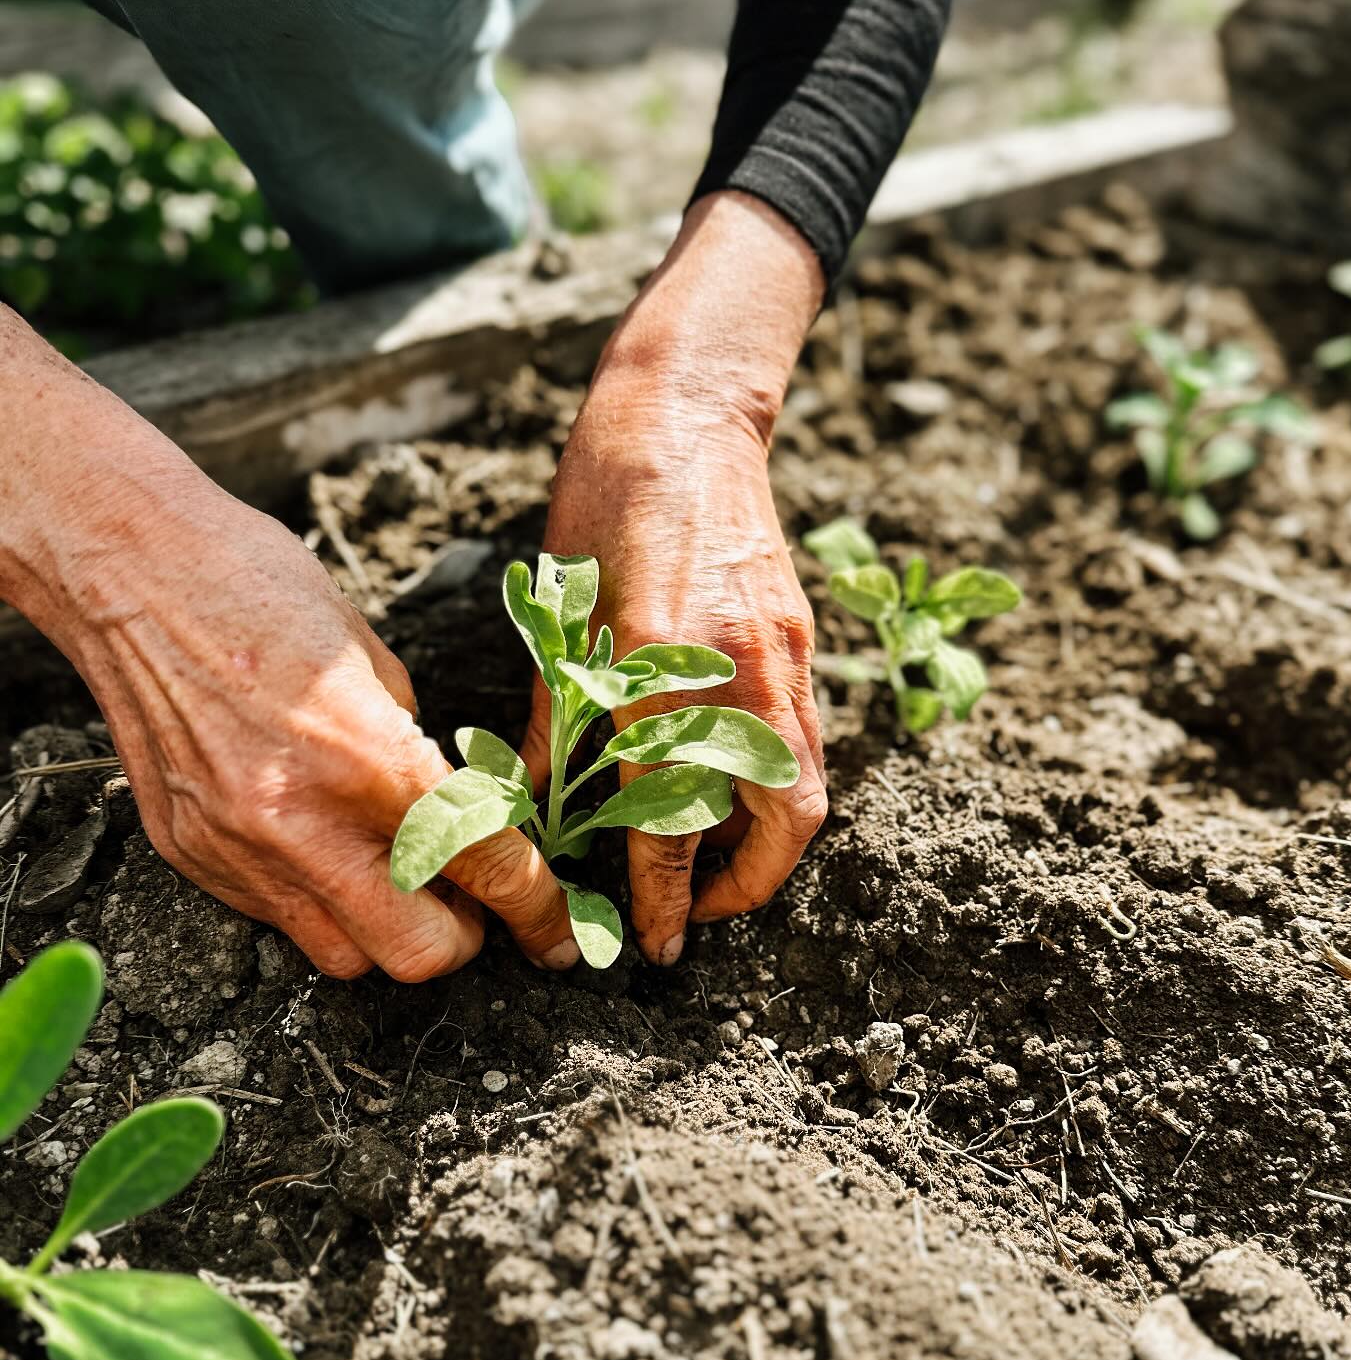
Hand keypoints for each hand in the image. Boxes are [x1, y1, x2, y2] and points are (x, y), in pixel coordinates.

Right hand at [0, 320, 577, 979]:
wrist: (129, 569)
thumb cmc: (262, 587)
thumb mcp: (378, 661)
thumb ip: (421, 754)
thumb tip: (461, 817)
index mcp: (370, 760)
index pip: (485, 868)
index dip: (538, 910)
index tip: (557, 932)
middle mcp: (301, 824)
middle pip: (417, 954)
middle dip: (459, 936)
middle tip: (468, 899)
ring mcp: (238, 850)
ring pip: (343, 956)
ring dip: (385, 928)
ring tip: (391, 874)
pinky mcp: (191, 856)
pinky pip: (275, 918)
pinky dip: (314, 900)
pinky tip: (317, 844)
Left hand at [520, 193, 828, 964]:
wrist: (684, 413)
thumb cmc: (603, 504)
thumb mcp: (562, 614)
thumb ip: (559, 717)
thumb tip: (538, 802)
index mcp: (659, 674)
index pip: (669, 822)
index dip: (660, 897)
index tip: (653, 946)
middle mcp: (735, 675)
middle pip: (780, 825)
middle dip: (746, 892)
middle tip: (697, 917)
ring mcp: (780, 656)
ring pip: (804, 787)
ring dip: (768, 845)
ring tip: (714, 865)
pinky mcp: (799, 638)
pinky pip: (802, 737)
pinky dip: (775, 783)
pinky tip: (728, 786)